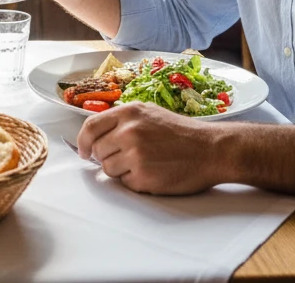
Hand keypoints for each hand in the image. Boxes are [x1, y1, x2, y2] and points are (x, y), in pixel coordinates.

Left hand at [76, 102, 227, 194]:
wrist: (211, 149)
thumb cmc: (182, 133)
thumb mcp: (150, 113)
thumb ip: (123, 121)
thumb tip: (98, 135)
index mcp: (129, 112)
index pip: (90, 127)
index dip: (83, 142)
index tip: (83, 151)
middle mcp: (129, 131)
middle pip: (97, 151)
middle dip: (108, 157)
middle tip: (129, 157)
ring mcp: (135, 154)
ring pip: (108, 169)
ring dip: (121, 170)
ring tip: (145, 163)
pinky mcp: (143, 176)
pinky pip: (124, 183)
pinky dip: (135, 182)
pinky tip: (153, 173)